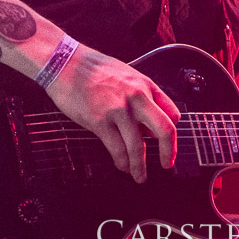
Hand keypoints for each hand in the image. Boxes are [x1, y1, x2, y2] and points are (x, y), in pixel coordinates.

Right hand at [45, 45, 180, 182]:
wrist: (66, 63)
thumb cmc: (93, 68)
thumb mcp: (126, 75)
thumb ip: (140, 96)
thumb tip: (145, 121)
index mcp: (145, 85)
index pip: (172, 113)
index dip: (172, 132)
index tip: (169, 144)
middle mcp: (137, 97)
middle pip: (164, 130)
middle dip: (169, 152)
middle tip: (166, 164)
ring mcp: (119, 110)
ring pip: (138, 146)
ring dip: (140, 166)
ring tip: (140, 176)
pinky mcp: (100, 121)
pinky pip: (117, 149)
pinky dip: (122, 162)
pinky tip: (122, 166)